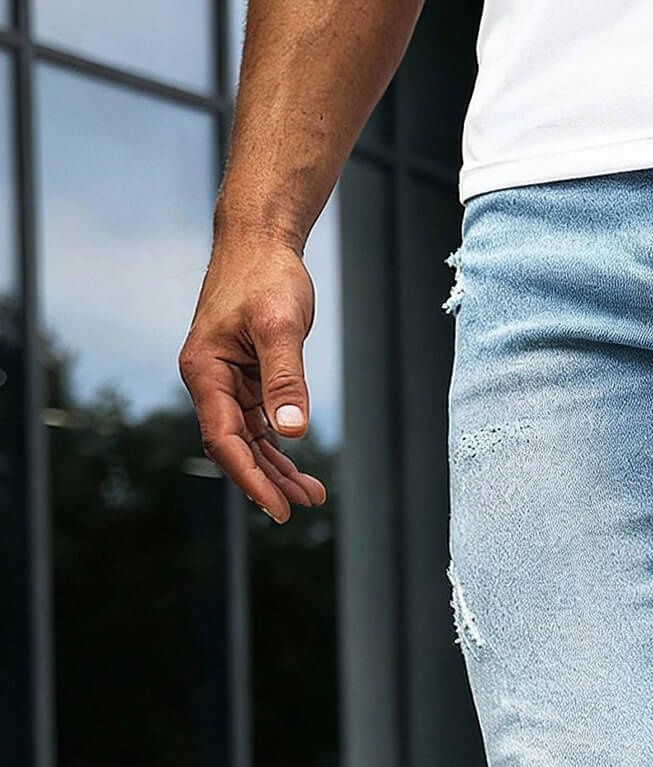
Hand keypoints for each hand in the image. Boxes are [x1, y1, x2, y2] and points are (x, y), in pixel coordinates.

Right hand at [179, 240, 327, 522]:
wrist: (260, 238)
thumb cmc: (266, 274)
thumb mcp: (280, 326)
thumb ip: (285, 380)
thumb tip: (292, 432)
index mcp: (205, 372)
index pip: (225, 441)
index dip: (252, 479)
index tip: (280, 507)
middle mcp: (209, 381)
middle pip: (235, 448)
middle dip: (268, 481)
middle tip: (304, 506)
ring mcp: (226, 381)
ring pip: (249, 439)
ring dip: (277, 469)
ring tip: (313, 494)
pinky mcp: (244, 376)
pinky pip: (258, 423)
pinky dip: (278, 446)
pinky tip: (298, 467)